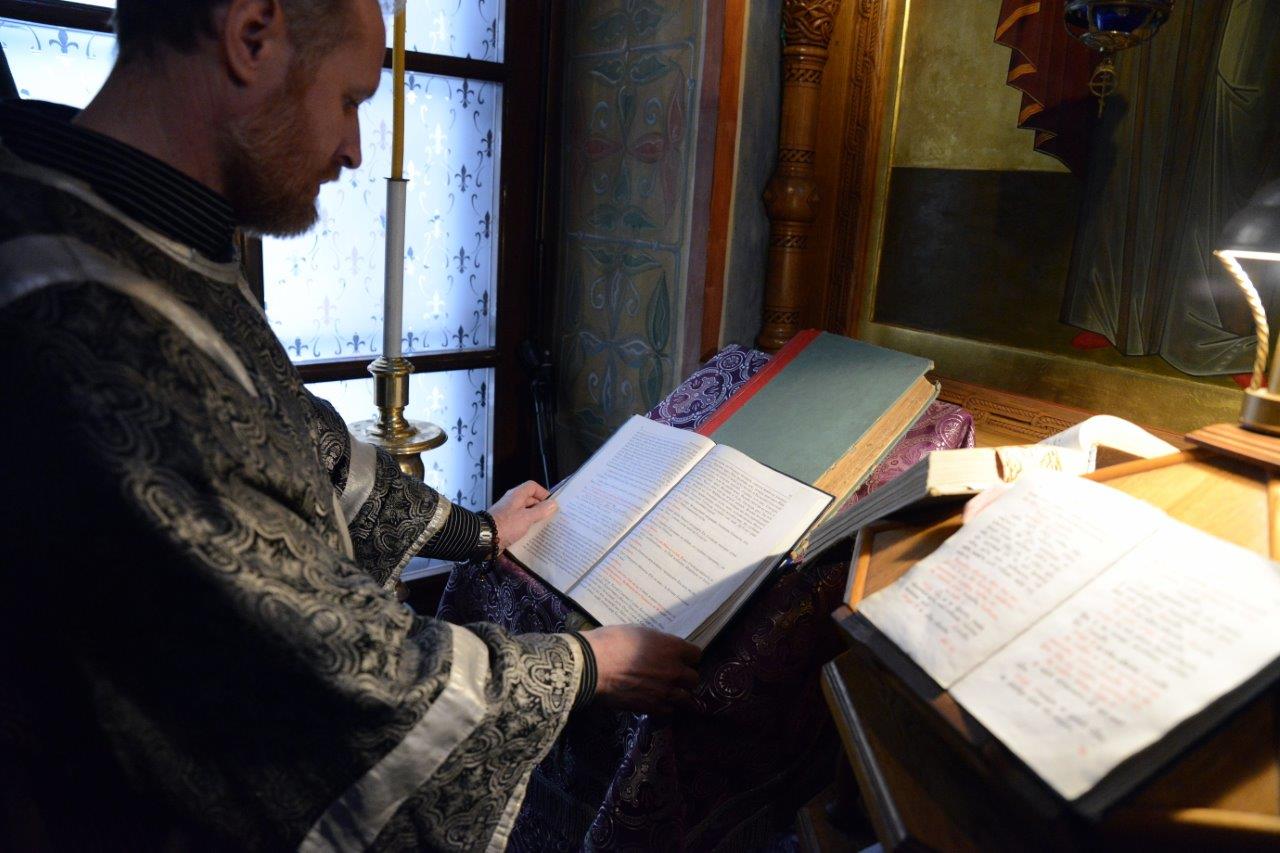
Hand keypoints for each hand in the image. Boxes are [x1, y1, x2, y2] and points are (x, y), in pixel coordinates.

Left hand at [488, 481, 556, 548]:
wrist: (484, 539)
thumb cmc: (505, 525)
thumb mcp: (526, 518)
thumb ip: (540, 511)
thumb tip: (552, 504)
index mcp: (516, 495)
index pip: (532, 487)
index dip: (543, 493)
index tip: (551, 504)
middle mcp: (512, 502)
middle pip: (529, 500)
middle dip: (540, 508)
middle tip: (550, 518)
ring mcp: (508, 514)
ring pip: (525, 513)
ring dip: (533, 519)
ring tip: (543, 528)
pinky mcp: (505, 525)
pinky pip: (518, 523)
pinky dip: (525, 527)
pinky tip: (531, 536)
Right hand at [583, 625, 701, 714]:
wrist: (592, 666)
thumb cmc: (611, 642)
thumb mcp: (638, 632)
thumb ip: (656, 643)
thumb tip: (658, 649)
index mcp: (672, 648)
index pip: (696, 654)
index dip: (687, 656)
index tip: (679, 657)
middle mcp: (674, 670)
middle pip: (694, 678)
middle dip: (685, 677)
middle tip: (673, 675)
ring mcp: (664, 691)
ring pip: (686, 698)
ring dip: (679, 695)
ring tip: (669, 693)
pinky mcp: (652, 707)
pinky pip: (669, 712)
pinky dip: (665, 708)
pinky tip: (656, 703)